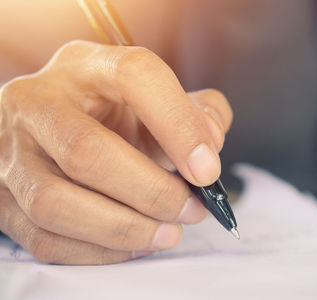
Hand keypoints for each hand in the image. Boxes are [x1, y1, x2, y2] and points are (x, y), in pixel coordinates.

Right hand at [0, 41, 232, 264]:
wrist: (55, 127)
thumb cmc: (115, 114)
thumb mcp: (159, 100)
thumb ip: (198, 113)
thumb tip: (209, 145)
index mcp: (87, 66)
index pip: (135, 76)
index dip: (178, 124)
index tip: (207, 169)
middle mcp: (38, 101)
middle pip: (86, 151)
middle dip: (150, 191)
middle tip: (191, 209)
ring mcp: (11, 151)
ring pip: (54, 201)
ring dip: (122, 228)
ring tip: (167, 233)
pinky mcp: (0, 198)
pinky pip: (43, 237)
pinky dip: (97, 251)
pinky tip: (134, 244)